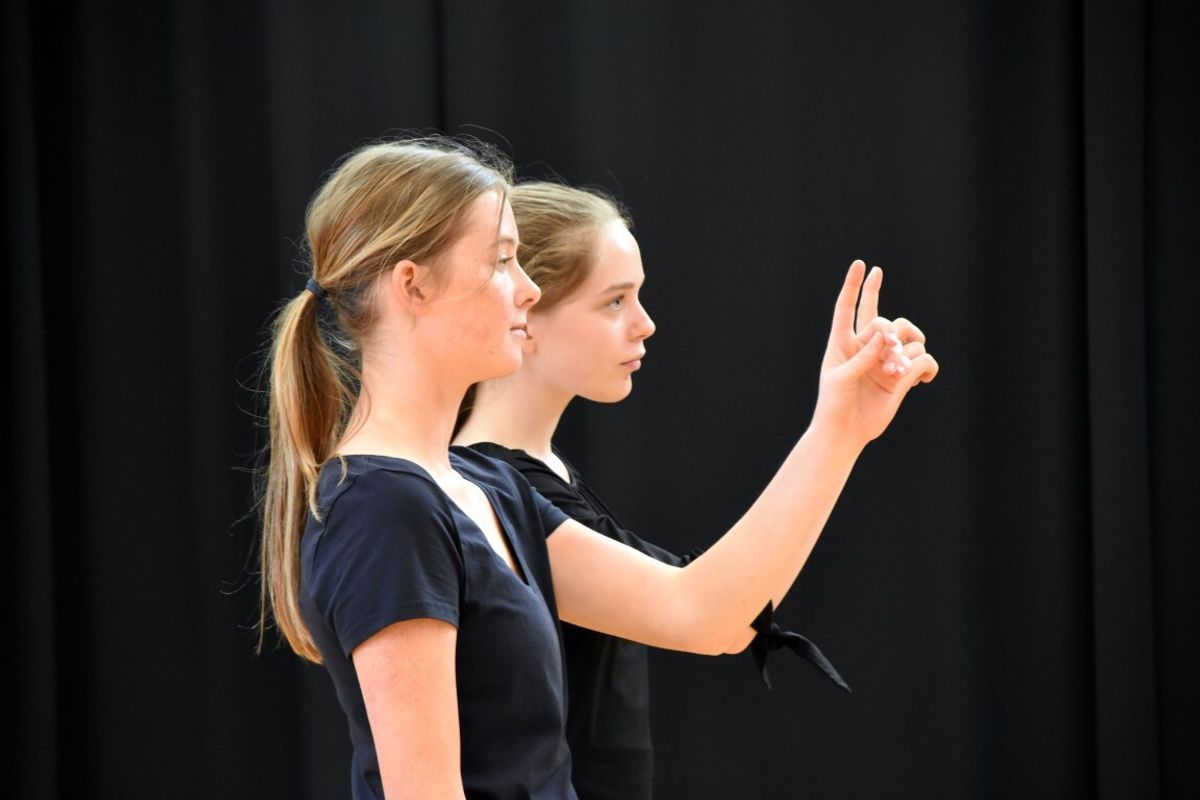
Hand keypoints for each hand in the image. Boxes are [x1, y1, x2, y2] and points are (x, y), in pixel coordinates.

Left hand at [811, 260, 938, 447]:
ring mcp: (887, 360)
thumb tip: (886, 336)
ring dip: (907, 354)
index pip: (849, 307)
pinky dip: (927, 368)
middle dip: (892, 330)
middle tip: (890, 348)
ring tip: (897, 373)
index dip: (855, 286)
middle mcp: (867, 346)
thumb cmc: (833, 404)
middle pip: (889, 320)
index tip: (863, 265)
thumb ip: (862, 356)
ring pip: (911, 339)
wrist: (846, 431)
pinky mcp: (903, 377)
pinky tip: (922, 380)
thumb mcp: (841, 378)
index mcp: (843, 342)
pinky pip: (925, 361)